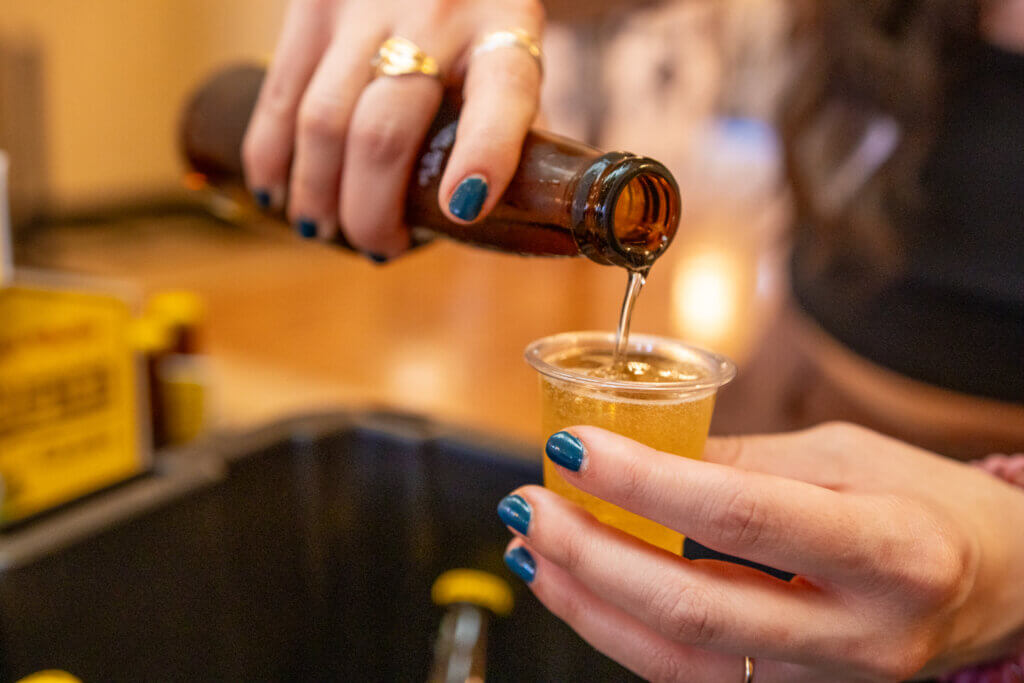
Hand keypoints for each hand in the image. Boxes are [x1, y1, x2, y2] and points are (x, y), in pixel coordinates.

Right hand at [242, 0, 543, 256]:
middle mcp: (436, 11)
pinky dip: (270, 156)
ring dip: (317, 194)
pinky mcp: (311, 4)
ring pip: (323, 122)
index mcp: (505, 26)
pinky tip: (276, 193)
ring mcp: (365, 5)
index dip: (484, 155)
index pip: (503, 92)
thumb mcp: (513, 47)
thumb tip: (498, 214)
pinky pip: (280, 94)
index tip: (462, 208)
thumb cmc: (475, 10)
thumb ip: (515, 122)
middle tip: (379, 246)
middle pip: (384, 132)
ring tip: (323, 229)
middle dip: (372, 211)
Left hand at [498, 423, 1023, 681]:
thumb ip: (743, 461)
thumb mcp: (849, 456)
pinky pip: (692, 675)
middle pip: (697, 606)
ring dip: (588, 603)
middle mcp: (861, 633)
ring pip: (681, 659)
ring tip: (532, 548)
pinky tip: (579, 589)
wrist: (1004, 588)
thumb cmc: (930, 506)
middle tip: (530, 504)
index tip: (573, 449)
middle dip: (592, 555)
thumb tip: (642, 451)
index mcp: (891, 549)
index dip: (645, 483)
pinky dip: (622, 632)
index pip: (743, 516)